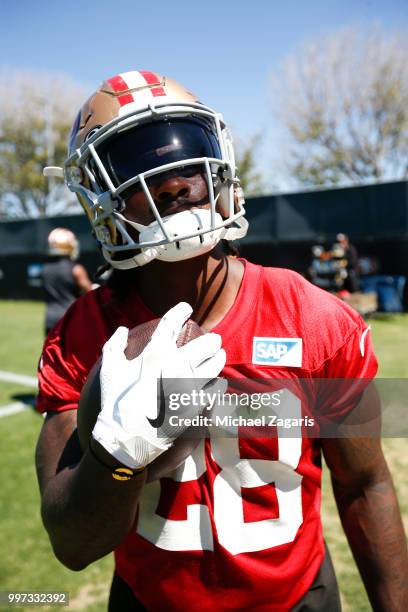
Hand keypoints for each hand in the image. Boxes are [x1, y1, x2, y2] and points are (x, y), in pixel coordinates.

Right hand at [92, 302, 225, 468]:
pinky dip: (217, 383)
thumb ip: (114, 345)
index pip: (173, 321)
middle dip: (211, 339)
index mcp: (156, 351)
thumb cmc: (115, 402)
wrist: (125, 437)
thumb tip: (122, 329)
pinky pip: (217, 387)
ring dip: (218, 356)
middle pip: (207, 342)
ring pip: (217, 362)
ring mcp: (190, 384)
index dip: (181, 310)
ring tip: (218, 355)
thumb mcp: (109, 369)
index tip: (187, 308)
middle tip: (212, 340)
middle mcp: (177, 364)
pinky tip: (216, 383)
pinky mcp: (198, 403)